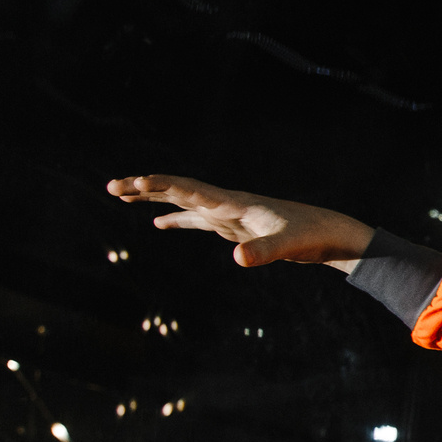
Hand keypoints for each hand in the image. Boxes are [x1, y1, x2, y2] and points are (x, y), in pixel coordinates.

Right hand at [108, 175, 373, 268]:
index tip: (132, 184)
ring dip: (153, 199)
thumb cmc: (311, 235)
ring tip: (122, 196)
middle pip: (178, 190)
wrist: (331, 234)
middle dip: (145, 187)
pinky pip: (197, 220)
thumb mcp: (287, 246)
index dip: (160, 185)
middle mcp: (227, 203)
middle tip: (111, 186)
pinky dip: (176, 219)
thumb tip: (237, 258)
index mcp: (234, 202)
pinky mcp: (234, 226)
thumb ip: (263, 251)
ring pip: (183, 202)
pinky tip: (158, 224)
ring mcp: (229, 214)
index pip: (190, 189)